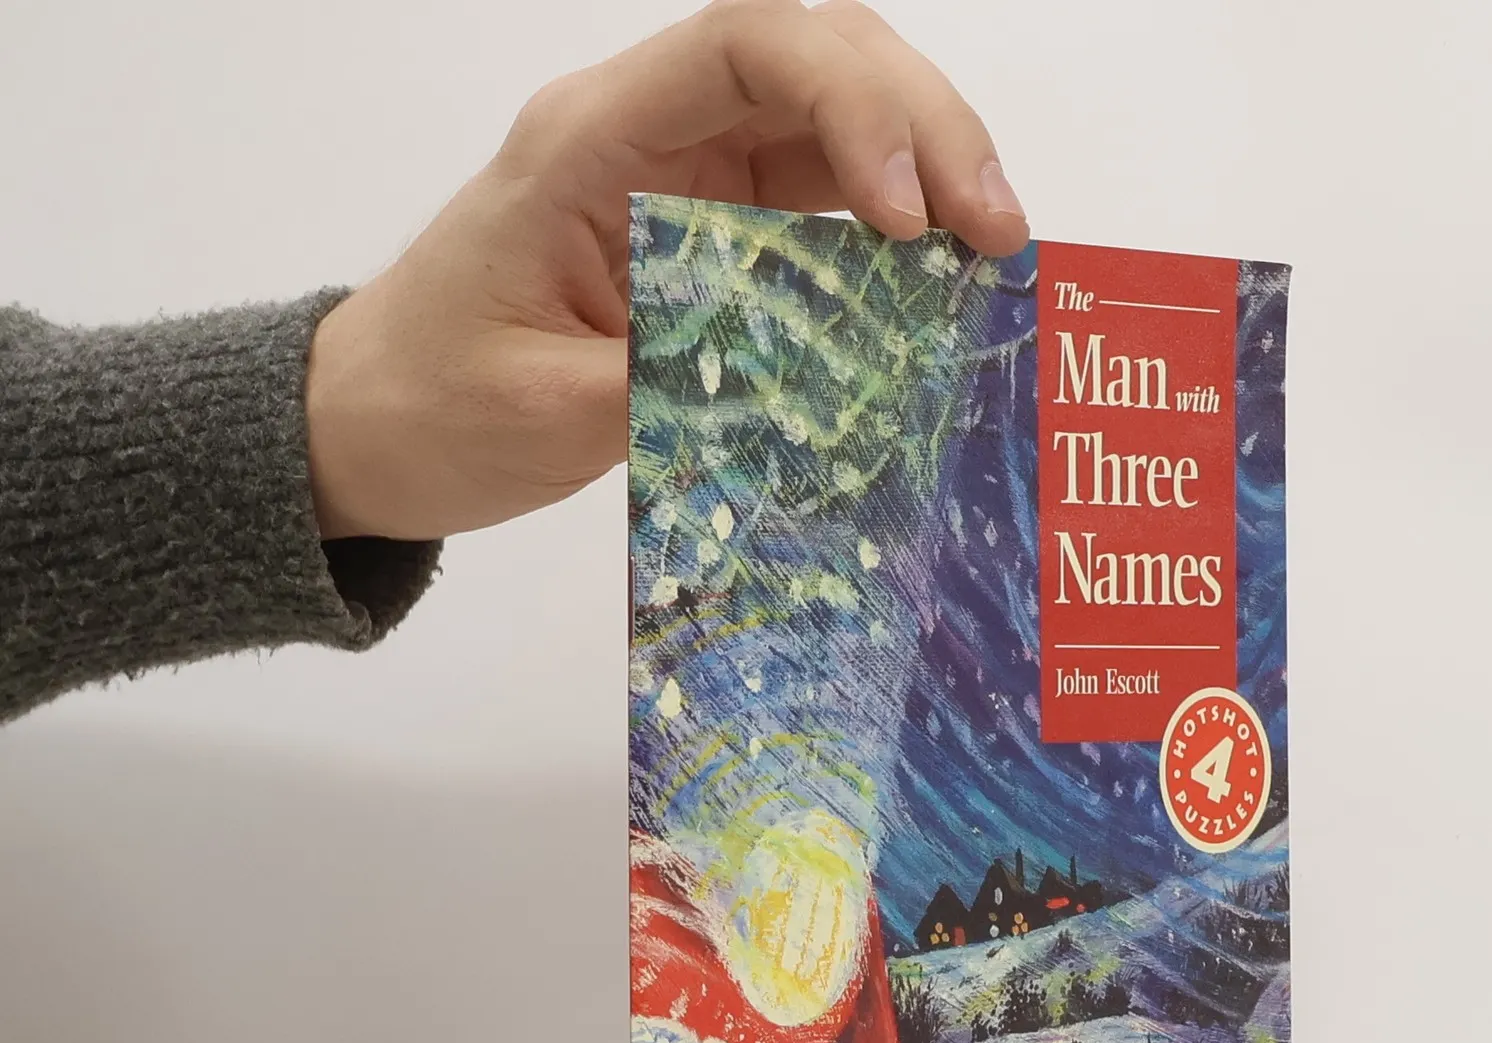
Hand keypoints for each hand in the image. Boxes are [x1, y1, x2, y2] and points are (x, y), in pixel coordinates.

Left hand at [306, 0, 1029, 543]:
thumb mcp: (543, 411)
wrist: (375, 426)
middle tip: (998, 233)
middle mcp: (651, 134)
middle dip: (926, 126)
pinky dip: (899, 234)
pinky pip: (826, 203)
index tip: (910, 219)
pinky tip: (946, 285)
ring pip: (837, 120)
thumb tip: (811, 395)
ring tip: (998, 253)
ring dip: (932, 169)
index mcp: (591, 140)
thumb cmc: (432, 405)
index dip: (853, 105)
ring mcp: (687, 179)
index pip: (745, 49)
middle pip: (817, 58)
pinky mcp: (714, 235)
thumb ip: (672, 387)